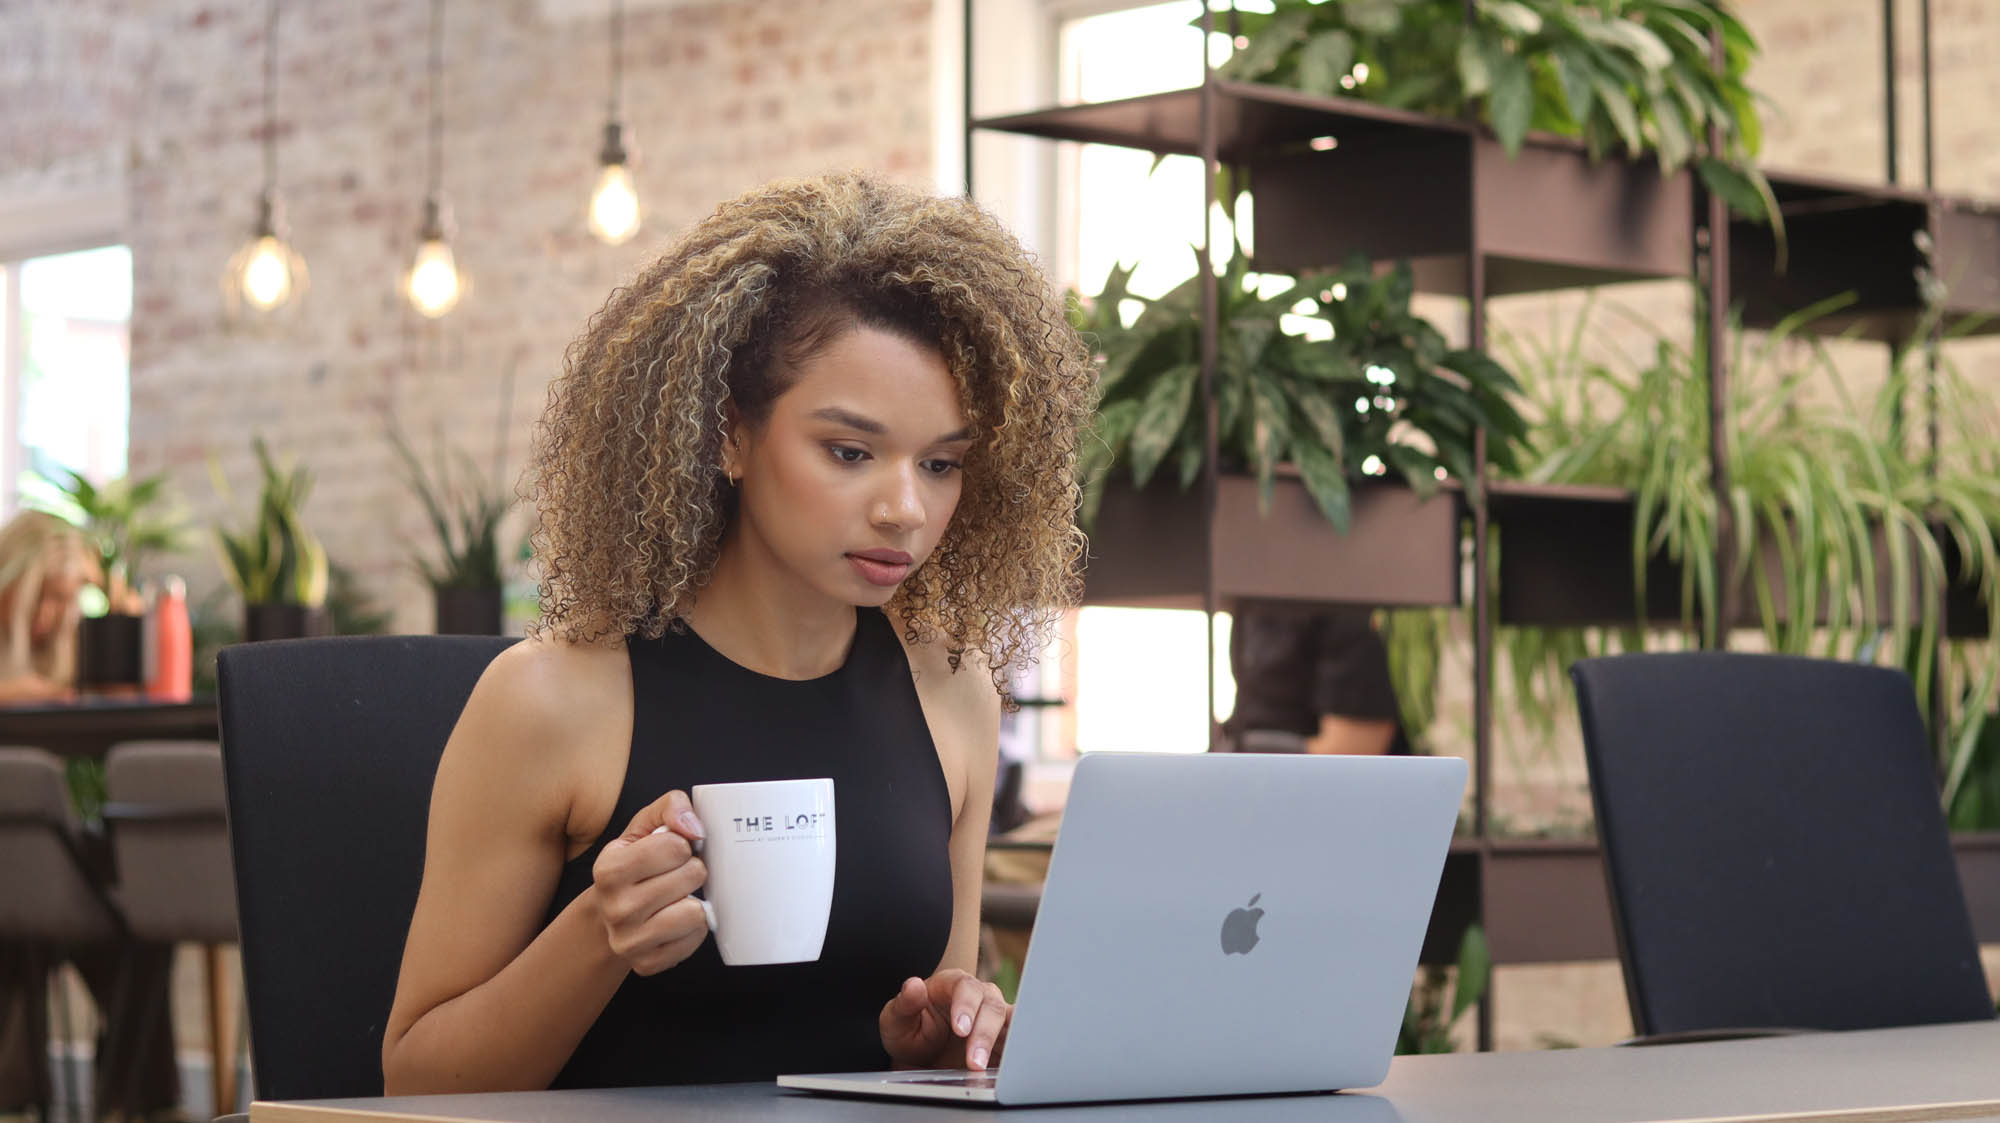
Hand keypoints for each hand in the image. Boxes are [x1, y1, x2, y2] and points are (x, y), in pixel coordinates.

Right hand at [590, 789, 707, 975]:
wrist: (607, 918)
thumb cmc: (632, 866)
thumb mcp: (643, 827)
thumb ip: (670, 807)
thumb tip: (693, 826)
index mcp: (609, 869)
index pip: (677, 846)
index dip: (681, 845)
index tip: (669, 853)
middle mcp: (615, 907)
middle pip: (692, 875)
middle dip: (691, 870)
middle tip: (673, 876)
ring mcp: (629, 941)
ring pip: (696, 911)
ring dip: (693, 900)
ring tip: (675, 898)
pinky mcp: (647, 964)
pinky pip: (695, 938)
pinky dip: (693, 928)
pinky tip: (674, 921)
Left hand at [879, 970, 1010, 1071]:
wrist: (920, 1059)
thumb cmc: (909, 1033)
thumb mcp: (895, 1021)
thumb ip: (904, 1004)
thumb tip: (914, 985)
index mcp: (951, 985)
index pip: (965, 987)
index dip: (966, 1005)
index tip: (961, 1029)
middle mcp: (978, 997)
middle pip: (992, 1006)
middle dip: (984, 1034)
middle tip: (974, 1061)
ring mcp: (994, 1017)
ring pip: (1011, 1021)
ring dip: (1004, 1044)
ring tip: (987, 1068)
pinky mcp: (1005, 1038)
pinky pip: (1019, 1041)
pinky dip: (1017, 1053)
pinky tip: (1009, 1069)